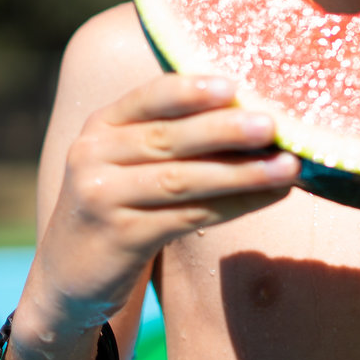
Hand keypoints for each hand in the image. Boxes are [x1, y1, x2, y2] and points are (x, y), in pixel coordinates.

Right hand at [24, 74, 299, 333]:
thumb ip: (172, 133)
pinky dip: (233, 205)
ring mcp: (102, 197)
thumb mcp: (128, 160)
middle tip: (273, 126)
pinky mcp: (119, 237)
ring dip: (241, 173)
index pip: (149, 97)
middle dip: (226, 130)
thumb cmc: (122, 204)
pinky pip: (187, 217)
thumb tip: (255, 109)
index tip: (234, 85)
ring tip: (288, 166)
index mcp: (102, 124)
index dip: (191, 90)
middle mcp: (94, 155)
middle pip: (169, 138)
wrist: (71, 275)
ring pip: (183, 180)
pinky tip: (267, 197)